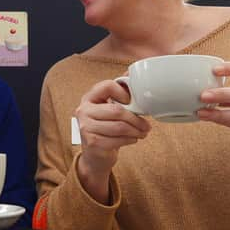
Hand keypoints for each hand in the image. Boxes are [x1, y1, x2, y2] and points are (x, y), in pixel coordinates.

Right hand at [74, 80, 150, 202]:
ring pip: (120, 126)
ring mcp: (86, 128)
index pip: (107, 86)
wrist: (94, 156)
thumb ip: (118, 94)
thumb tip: (131, 74)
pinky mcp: (92, 143)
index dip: (123, 92)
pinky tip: (133, 139)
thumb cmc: (104, 129)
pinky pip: (118, 139)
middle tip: (146, 124)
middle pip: (117, 110)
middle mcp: (83, 111)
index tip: (132, 102)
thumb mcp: (109, 110)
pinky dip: (130, 139)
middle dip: (136, 119)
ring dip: (136, 130)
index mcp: (88, 98)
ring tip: (143, 132)